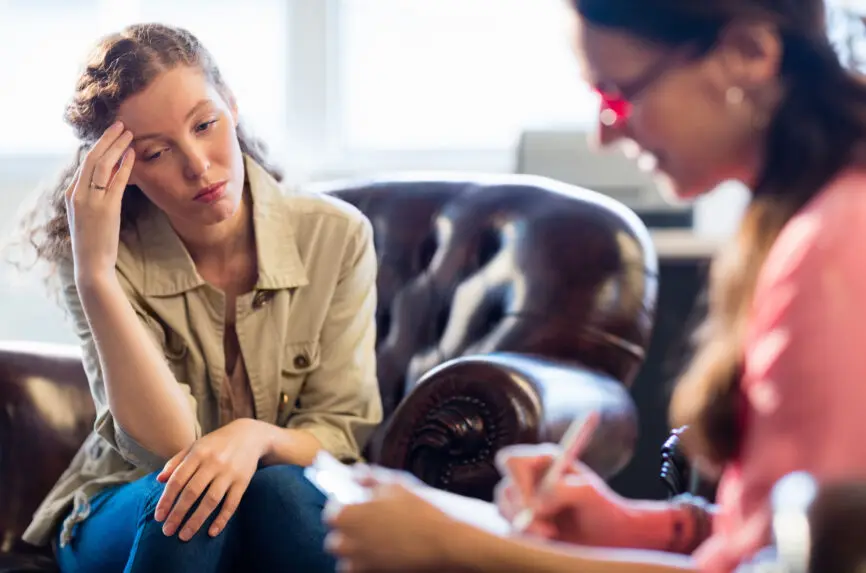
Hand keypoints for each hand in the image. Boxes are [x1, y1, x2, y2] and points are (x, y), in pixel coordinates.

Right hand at [65, 121, 134, 283]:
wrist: (92, 263)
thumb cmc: (94, 239)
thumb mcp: (89, 213)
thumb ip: (95, 194)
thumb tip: (110, 174)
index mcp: (72, 193)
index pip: (85, 162)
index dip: (99, 145)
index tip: (112, 133)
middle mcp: (78, 194)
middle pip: (92, 158)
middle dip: (107, 139)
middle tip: (121, 125)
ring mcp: (91, 201)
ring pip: (102, 165)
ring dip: (116, 147)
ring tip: (128, 133)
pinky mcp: (106, 209)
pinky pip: (116, 182)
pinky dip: (124, 166)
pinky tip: (132, 154)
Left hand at [155, 418, 266, 540]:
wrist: (250, 435)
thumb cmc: (217, 443)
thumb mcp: (196, 446)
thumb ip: (177, 461)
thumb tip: (159, 480)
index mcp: (198, 453)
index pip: (178, 480)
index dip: (167, 500)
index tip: (158, 517)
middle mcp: (213, 463)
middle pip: (192, 492)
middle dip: (178, 514)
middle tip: (167, 531)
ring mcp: (229, 473)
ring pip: (211, 500)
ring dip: (196, 520)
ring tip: (184, 536)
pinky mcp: (243, 481)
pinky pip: (232, 503)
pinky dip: (222, 519)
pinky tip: (212, 532)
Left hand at [324, 467, 455, 571]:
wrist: (443, 542)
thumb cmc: (420, 511)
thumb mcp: (395, 485)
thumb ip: (370, 478)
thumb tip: (356, 474)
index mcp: (349, 516)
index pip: (330, 513)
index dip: (342, 508)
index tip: (353, 505)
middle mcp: (348, 542)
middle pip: (335, 541)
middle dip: (346, 533)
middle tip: (364, 525)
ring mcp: (360, 563)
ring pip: (346, 561)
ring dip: (354, 553)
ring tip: (374, 544)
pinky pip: (360, 572)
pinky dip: (366, 565)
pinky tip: (382, 556)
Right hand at [494, 443, 632, 546]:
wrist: (607, 536)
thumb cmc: (602, 509)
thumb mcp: (590, 494)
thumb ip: (564, 490)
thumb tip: (537, 504)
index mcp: (544, 460)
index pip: (512, 461)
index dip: (518, 482)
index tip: (533, 506)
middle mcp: (530, 476)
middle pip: (505, 490)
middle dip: (523, 514)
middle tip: (547, 531)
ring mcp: (523, 498)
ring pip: (505, 511)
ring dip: (526, 527)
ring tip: (553, 535)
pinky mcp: (521, 519)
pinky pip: (510, 528)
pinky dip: (527, 537)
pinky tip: (549, 539)